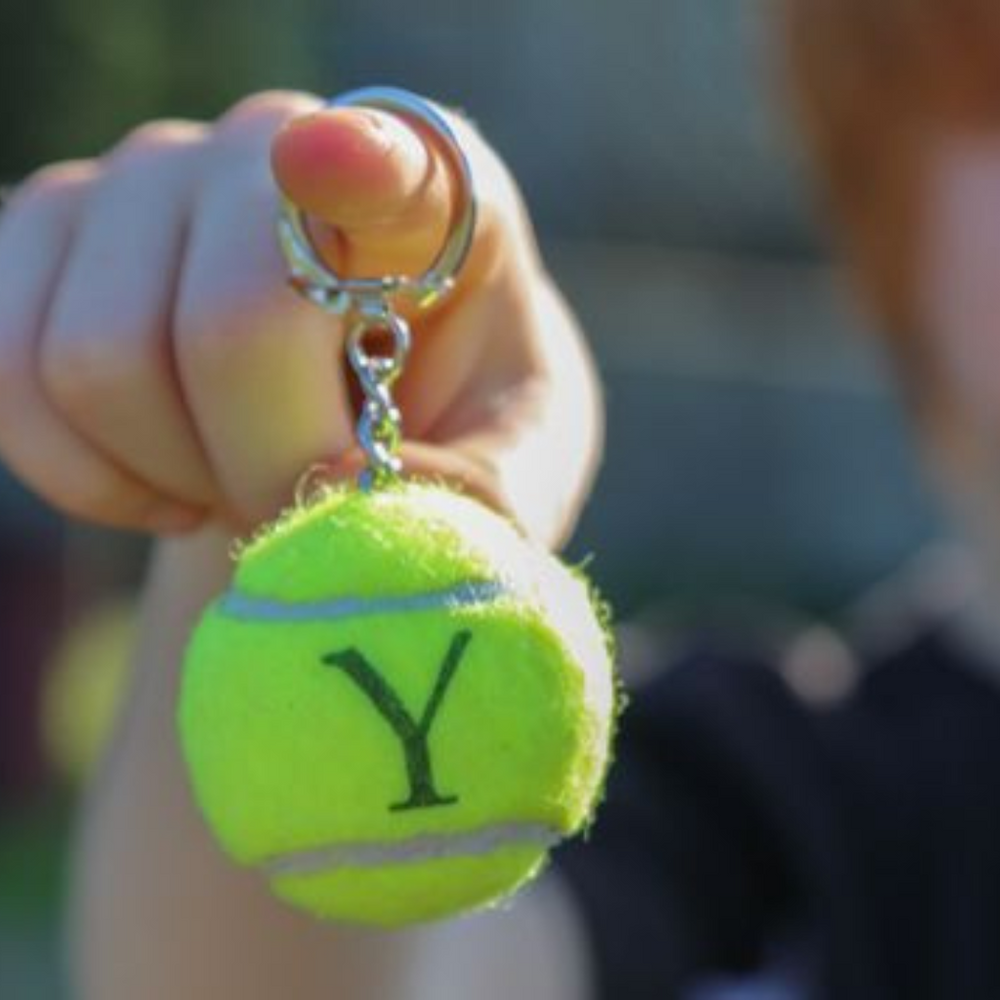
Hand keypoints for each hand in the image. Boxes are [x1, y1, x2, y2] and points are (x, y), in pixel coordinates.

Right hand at [0, 91, 601, 546]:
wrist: (360, 425)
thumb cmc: (458, 433)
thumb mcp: (521, 468)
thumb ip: (490, 492)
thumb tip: (365, 494)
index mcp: (432, 195)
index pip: (387, 160)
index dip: (355, 167)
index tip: (330, 170)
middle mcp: (278, 150)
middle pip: (227, 325)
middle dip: (265, 469)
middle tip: (307, 505)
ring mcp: (150, 180)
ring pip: (98, 362)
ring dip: (177, 476)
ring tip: (246, 482)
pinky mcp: (51, 233)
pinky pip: (10, 375)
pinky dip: (85, 475)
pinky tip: (166, 480)